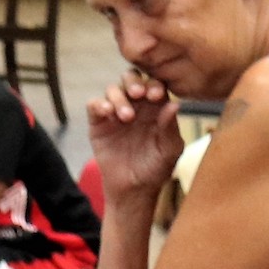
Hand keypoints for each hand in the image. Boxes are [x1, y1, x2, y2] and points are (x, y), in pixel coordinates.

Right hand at [86, 72, 183, 200]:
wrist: (132, 189)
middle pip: (131, 79)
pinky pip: (94, 105)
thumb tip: (173, 104)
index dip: (155, 85)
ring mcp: (116, 114)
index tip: (156, 96)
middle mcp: (136, 107)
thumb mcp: (169, 151)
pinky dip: (99, 104)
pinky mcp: (98, 124)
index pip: (155, 86)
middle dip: (134, 81)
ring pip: (113, 89)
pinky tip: (108, 113)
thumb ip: (170, 128)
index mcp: (156, 109)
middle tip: (138, 93)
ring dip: (119, 97)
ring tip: (125, 116)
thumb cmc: (156, 170)